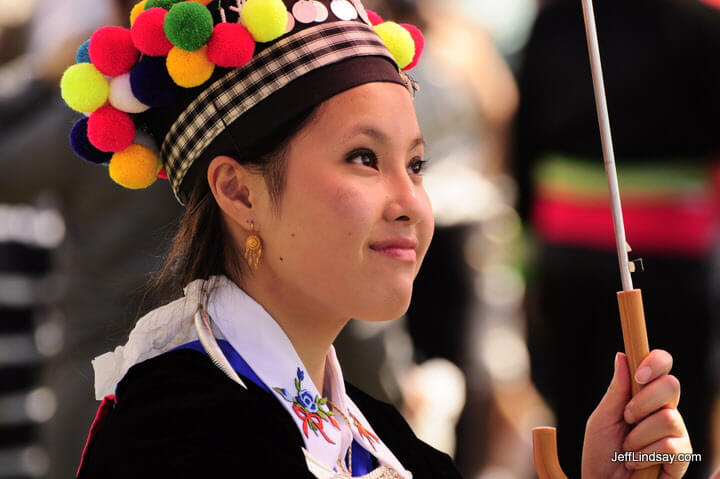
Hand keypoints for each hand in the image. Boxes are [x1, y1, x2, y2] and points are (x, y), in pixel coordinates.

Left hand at [581, 350, 690, 478]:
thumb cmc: (601, 454)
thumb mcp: (602, 419)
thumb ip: (616, 390)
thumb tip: (622, 356)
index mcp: (645, 397)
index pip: (662, 367)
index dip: (656, 362)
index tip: (638, 375)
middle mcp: (665, 411)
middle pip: (672, 385)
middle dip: (643, 402)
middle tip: (626, 418)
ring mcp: (676, 434)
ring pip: (669, 418)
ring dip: (638, 436)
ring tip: (626, 449)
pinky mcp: (681, 459)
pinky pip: (672, 446)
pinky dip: (645, 455)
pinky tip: (635, 462)